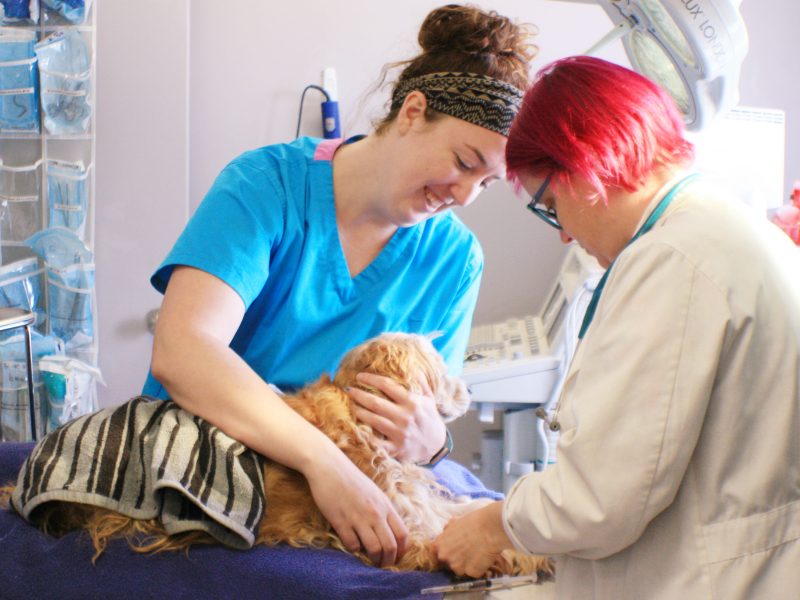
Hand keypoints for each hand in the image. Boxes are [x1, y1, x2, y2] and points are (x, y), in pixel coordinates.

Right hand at [304, 450, 407, 566]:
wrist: (329, 467)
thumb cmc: (351, 479)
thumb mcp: (374, 492)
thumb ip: (382, 509)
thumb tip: (389, 529)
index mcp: (385, 505)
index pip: (402, 534)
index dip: (401, 550)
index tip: (396, 556)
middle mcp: (375, 513)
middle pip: (390, 546)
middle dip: (388, 561)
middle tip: (383, 565)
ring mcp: (358, 518)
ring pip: (374, 549)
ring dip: (373, 559)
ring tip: (370, 561)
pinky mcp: (341, 521)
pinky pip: (352, 545)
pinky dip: (354, 550)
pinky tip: (352, 544)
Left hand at [348, 371, 445, 462]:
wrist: (437, 446)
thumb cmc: (430, 419)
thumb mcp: (429, 399)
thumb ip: (421, 382)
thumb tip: (412, 367)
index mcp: (412, 402)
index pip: (388, 385)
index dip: (371, 379)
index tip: (360, 376)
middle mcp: (405, 416)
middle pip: (376, 402)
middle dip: (359, 394)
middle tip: (348, 389)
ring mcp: (399, 433)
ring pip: (373, 420)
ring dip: (359, 411)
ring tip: (351, 405)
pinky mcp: (396, 448)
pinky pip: (376, 442)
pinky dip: (366, 436)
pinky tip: (356, 428)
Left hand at [433, 501, 511, 576]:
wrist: (490, 528)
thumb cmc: (473, 522)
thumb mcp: (454, 522)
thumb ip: (446, 531)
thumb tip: (446, 533)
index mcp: (439, 545)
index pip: (434, 555)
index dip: (443, 553)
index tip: (450, 552)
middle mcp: (445, 558)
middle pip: (447, 564)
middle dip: (455, 559)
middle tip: (466, 551)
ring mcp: (458, 567)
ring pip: (460, 570)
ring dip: (467, 564)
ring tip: (476, 552)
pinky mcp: (471, 573)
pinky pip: (473, 573)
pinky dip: (477, 568)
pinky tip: (482, 557)